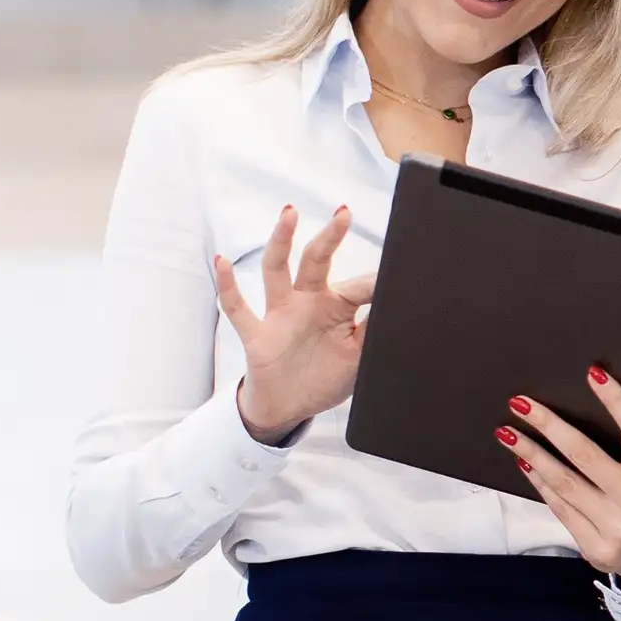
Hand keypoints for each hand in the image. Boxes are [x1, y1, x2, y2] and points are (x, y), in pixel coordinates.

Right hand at [216, 206, 374, 442]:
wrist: (287, 407)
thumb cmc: (323, 377)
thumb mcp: (359, 358)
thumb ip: (374, 332)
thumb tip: (398, 307)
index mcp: (336, 307)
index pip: (359, 286)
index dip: (377, 282)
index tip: (397, 271)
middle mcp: (307, 303)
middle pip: (317, 262)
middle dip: (329, 237)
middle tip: (343, 213)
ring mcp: (280, 315)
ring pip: (277, 271)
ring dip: (281, 242)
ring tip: (289, 214)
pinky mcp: (257, 335)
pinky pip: (239, 308)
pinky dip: (228, 285)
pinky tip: (222, 262)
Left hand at [502, 365, 620, 593]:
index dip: (616, 401)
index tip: (593, 373)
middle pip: (585, 455)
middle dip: (549, 426)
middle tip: (521, 403)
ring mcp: (617, 527)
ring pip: (564, 482)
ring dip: (532, 454)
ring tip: (508, 432)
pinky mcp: (596, 547)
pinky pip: (559, 507)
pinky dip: (539, 482)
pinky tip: (524, 462)